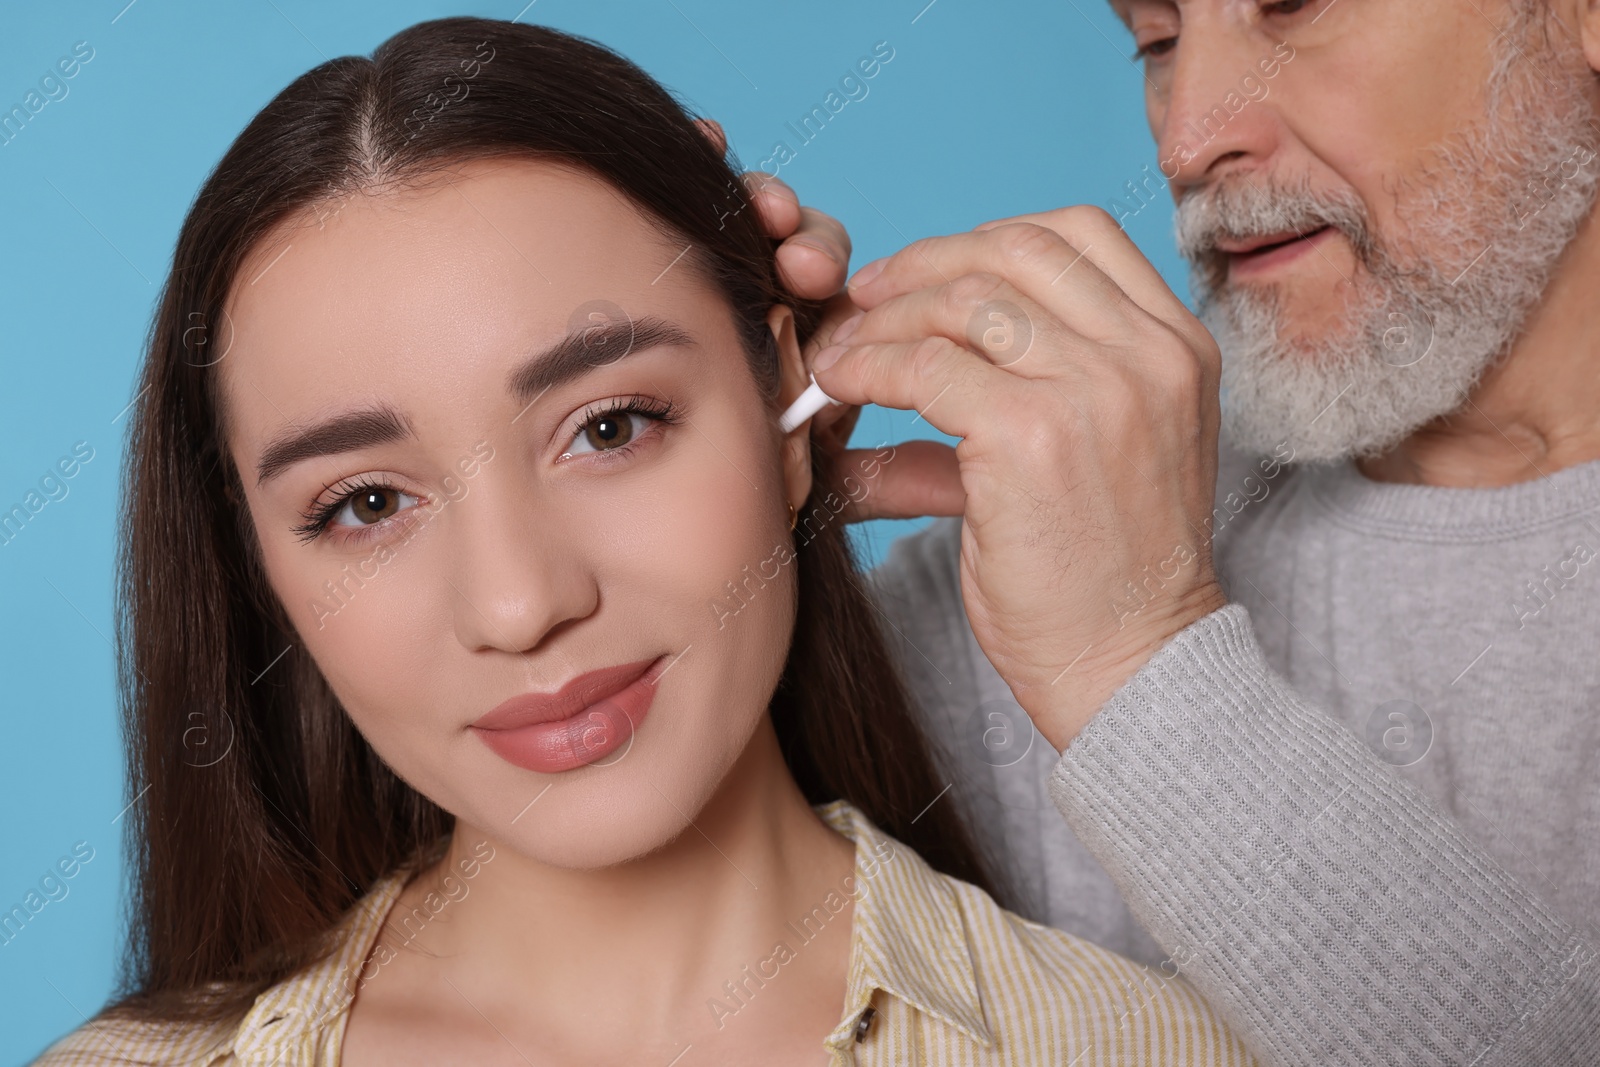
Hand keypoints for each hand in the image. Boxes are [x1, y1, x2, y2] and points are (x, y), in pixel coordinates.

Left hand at [808, 206, 1228, 748]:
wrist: (1134, 669)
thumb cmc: (1106, 579)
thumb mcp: (1101, 453)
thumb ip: (1024, 390)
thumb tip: (909, 359)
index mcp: (1179, 346)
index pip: (1080, 234)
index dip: (986, 242)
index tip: (927, 276)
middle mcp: (1149, 353)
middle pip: (1014, 249)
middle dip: (923, 265)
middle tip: (861, 302)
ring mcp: (1098, 387)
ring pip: (963, 299)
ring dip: (883, 318)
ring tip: (840, 355)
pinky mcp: (1032, 433)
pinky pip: (926, 366)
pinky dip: (870, 367)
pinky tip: (842, 388)